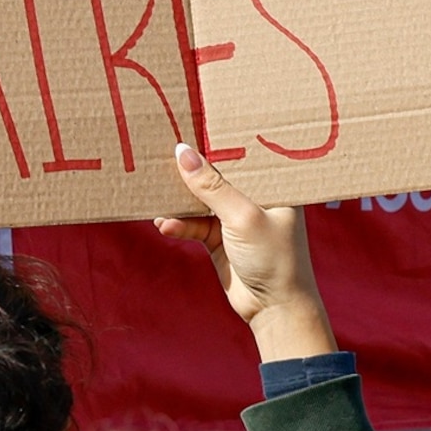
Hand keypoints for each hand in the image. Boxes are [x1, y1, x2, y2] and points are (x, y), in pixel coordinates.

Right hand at [153, 142, 337, 361]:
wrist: (274, 309)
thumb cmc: (274, 258)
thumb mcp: (242, 216)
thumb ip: (211, 186)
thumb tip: (182, 152)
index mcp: (272, 183)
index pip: (243, 152)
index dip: (218, 139)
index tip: (189, 121)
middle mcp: (255, 197)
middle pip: (218, 174)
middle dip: (192, 167)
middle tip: (162, 152)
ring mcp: (235, 218)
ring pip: (201, 200)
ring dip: (180, 200)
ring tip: (155, 193)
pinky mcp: (219, 239)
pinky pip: (193, 224)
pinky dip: (179, 225)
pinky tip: (164, 225)